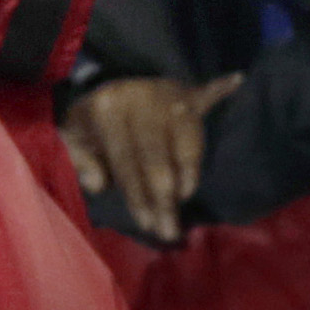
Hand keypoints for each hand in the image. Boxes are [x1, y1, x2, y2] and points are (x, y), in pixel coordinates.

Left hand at [60, 73, 241, 242]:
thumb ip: (80, 159)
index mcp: (106, 109)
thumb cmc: (94, 120)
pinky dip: (222, 88)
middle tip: (169, 229)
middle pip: (156, 155)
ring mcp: (166, 93)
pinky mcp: (187, 91)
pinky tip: (236, 81)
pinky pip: (208, 92)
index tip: (147, 223)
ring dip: (188, 172)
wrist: (108, 81)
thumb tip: (97, 184)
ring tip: (185, 198)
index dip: (137, 193)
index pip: (125, 159)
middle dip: (163, 197)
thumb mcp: (73, 136)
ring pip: (186, 136)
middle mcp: (139, 98)